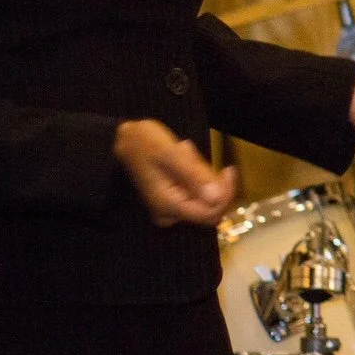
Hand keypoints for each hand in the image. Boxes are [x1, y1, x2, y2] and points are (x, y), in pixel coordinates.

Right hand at [114, 119, 236, 227]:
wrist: (126, 140)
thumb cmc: (145, 143)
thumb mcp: (172, 154)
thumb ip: (194, 176)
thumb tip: (217, 197)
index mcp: (168, 205)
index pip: (210, 214)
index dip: (225, 194)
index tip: (228, 169)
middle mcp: (169, 213)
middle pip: (209, 205)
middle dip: (209, 178)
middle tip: (192, 154)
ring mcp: (170, 208)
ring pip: (204, 195)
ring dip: (200, 171)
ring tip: (183, 150)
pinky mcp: (173, 200)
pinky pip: (196, 190)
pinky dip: (195, 172)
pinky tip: (182, 155)